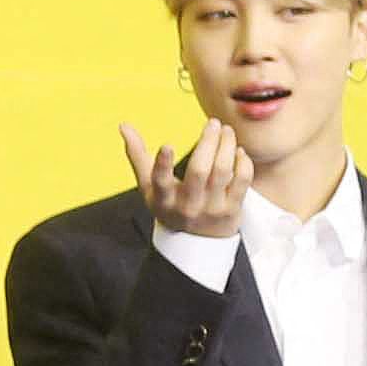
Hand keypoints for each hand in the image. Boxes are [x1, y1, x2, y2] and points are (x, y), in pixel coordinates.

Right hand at [120, 116, 249, 237]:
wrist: (196, 243)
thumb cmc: (170, 205)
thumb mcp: (149, 186)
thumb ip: (137, 155)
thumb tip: (123, 125)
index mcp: (163, 199)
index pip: (160, 181)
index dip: (162, 164)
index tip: (166, 145)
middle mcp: (188, 205)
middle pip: (199, 170)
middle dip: (208, 141)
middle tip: (212, 122)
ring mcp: (211, 208)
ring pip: (223, 171)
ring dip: (227, 145)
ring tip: (226, 131)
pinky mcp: (232, 209)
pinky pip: (242, 180)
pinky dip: (242, 161)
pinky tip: (238, 151)